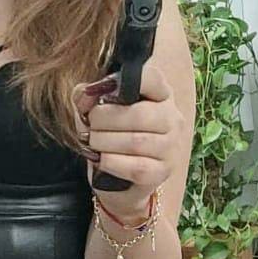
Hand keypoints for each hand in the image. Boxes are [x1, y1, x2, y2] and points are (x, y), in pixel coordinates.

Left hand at [72, 61, 183, 220]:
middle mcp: (172, 119)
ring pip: (136, 142)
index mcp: (160, 95)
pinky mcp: (162, 172)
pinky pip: (137, 167)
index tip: (103, 91)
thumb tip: (85, 94)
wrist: (118, 180)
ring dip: (105, 142)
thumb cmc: (110, 135)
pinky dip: (112, 162)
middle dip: (104, 120)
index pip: (152, 79)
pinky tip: (102, 159)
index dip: (125, 80)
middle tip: (90, 126)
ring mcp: (171, 147)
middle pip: (139, 114)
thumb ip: (87, 96)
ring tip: (93, 143)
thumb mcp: (96, 111)